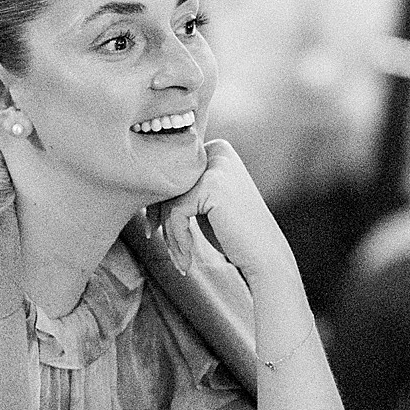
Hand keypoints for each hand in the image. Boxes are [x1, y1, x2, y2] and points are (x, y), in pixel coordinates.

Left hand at [148, 138, 294, 285]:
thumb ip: (183, 188)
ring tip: (180, 259)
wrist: (266, 259)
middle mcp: (218, 150)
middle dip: (160, 217)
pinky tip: (188, 259)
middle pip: (168, 184)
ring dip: (169, 234)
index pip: (172, 174)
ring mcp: (217, 166)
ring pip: (169, 200)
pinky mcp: (213, 187)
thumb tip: (143, 182)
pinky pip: (176, 213)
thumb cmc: (234, 235)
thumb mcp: (206, 203)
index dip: (159, 204)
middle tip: (165, 246)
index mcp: (217, 149)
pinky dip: (177, 239)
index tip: (156, 231)